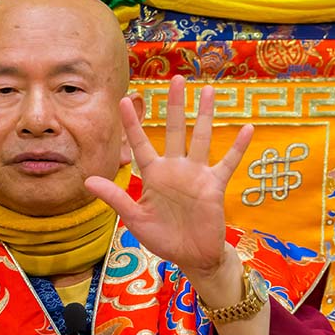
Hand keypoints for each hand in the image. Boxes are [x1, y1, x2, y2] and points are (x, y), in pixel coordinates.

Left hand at [84, 76, 252, 280]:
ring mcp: (196, 174)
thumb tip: (87, 182)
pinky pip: (228, 163)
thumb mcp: (134, 219)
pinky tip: (247, 128)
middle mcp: (175, 168)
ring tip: (208, 90)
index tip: (125, 100)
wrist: (191, 256)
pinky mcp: (214, 186)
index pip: (140, 143)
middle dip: (175, 105)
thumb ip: (115, 198)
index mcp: (153, 175)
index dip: (132, 123)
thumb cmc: (162, 238)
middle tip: (176, 78)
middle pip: (175, 130)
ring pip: (201, 138)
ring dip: (205, 115)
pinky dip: (238, 147)